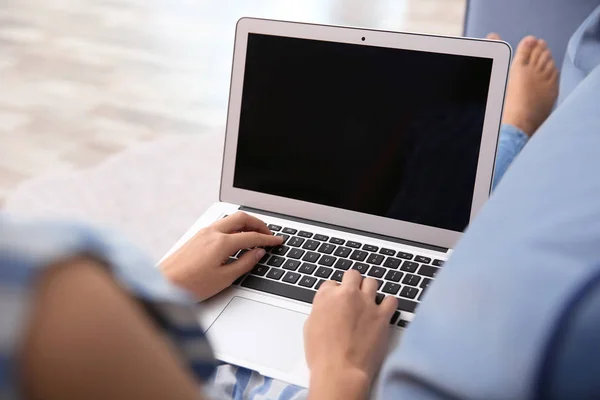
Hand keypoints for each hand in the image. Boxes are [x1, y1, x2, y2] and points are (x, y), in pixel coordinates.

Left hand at [160, 212, 282, 299]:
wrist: (163, 284)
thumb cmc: (190, 285)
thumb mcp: (224, 278)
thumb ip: (244, 263)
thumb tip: (257, 253)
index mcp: (222, 242)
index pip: (252, 236)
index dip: (268, 239)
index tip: (278, 241)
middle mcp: (212, 232)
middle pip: (242, 218)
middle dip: (259, 224)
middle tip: (269, 233)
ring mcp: (203, 232)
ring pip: (230, 219)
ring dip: (246, 223)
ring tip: (255, 233)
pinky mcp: (197, 236)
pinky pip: (221, 224)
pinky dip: (234, 227)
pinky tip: (236, 237)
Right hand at [304, 270, 397, 399]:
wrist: (341, 371)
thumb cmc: (322, 355)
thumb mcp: (310, 327)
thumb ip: (320, 311)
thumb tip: (326, 309)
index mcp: (326, 296)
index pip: (331, 283)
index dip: (334, 292)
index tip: (337, 300)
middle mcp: (347, 295)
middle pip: (352, 275)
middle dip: (352, 283)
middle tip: (353, 295)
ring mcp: (366, 303)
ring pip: (372, 282)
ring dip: (369, 290)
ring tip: (368, 302)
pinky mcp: (382, 315)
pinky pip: (391, 300)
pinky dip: (388, 304)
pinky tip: (384, 310)